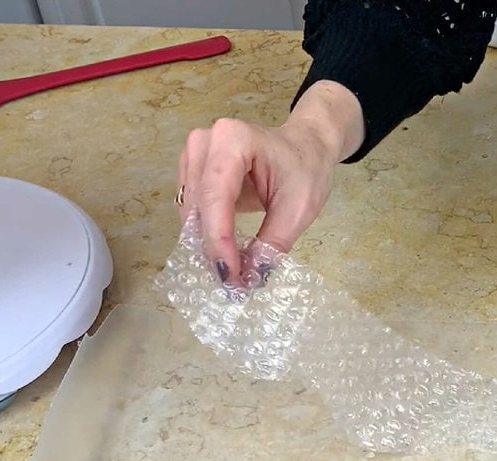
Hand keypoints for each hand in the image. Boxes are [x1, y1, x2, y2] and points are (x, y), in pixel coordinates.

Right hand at [177, 81, 363, 284]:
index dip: (219, 240)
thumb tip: (249, 277)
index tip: (229, 275)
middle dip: (213, 248)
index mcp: (234, 139)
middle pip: (199, 205)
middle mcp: (206, 142)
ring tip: (230, 272)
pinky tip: (222, 253)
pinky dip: (205, 234)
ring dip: (206, 244)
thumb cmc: (306, 169)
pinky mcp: (192, 169)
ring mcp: (194, 153)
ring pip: (190, 210)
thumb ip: (272, 243)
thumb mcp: (299, 208)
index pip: (216, 196)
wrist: (305, 147)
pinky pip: (192, 208)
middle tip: (232, 284)